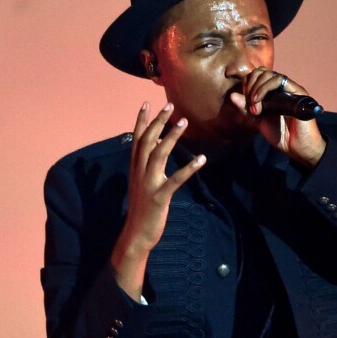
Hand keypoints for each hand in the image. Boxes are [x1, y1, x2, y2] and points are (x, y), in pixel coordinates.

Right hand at [111, 102, 205, 299]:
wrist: (136, 234)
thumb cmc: (141, 208)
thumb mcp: (140, 183)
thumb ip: (145, 164)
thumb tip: (156, 146)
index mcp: (134, 167)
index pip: (136, 139)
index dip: (141, 120)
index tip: (146, 103)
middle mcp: (138, 172)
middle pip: (147, 140)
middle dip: (158, 121)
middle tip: (170, 105)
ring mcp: (148, 184)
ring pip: (159, 154)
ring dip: (172, 136)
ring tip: (184, 121)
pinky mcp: (159, 197)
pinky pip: (175, 179)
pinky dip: (189, 168)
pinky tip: (202, 159)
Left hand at [229, 68, 325, 167]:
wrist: (297, 147)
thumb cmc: (281, 134)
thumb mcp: (258, 121)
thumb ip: (246, 109)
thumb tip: (232, 95)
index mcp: (273, 92)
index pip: (257, 76)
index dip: (247, 84)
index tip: (244, 101)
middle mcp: (282, 88)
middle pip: (262, 72)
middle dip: (250, 84)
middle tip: (249, 102)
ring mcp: (290, 88)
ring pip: (269, 74)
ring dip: (256, 88)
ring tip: (254, 105)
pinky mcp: (297, 91)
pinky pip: (279, 80)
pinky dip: (265, 88)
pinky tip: (259, 102)